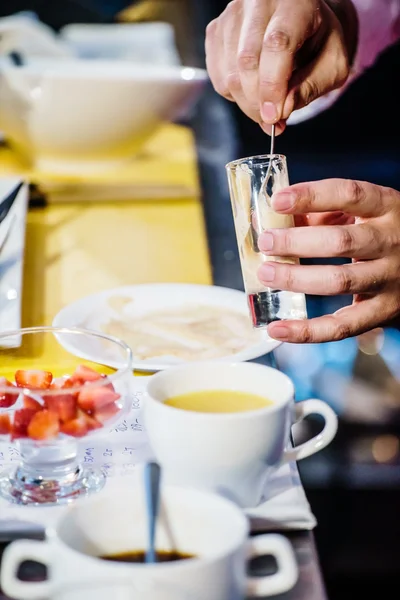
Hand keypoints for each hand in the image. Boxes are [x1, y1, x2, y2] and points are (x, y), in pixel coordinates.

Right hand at [205, 0, 356, 133]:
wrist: (304, 22)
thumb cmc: (321, 43)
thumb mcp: (331, 67)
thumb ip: (309, 88)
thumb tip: (280, 111)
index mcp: (296, 2)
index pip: (277, 44)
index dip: (273, 85)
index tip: (274, 116)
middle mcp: (259, 0)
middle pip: (247, 61)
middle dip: (258, 101)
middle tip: (272, 119)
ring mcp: (233, 13)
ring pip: (229, 73)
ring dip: (246, 102)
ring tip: (266, 105)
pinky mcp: (216, 30)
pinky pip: (217, 76)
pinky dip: (234, 94)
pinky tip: (252, 89)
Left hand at [257, 179, 399, 342]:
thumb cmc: (379, 234)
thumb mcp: (359, 214)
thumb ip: (318, 213)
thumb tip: (266, 219)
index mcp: (387, 207)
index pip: (349, 194)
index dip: (311, 196)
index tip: (278, 201)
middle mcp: (392, 241)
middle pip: (341, 241)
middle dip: (296, 242)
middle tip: (265, 242)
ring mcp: (389, 279)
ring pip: (339, 281)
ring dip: (297, 278)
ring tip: (266, 274)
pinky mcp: (383, 312)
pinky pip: (342, 326)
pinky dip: (307, 331)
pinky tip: (277, 328)